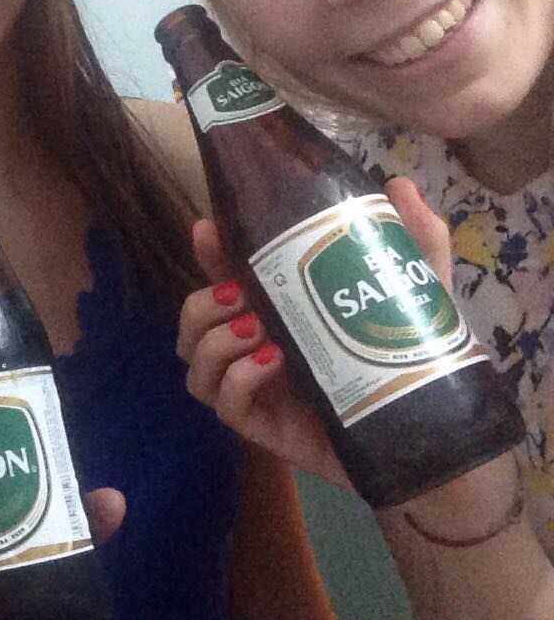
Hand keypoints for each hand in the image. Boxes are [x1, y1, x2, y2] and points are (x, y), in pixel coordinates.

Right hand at [177, 177, 449, 488]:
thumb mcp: (412, 289)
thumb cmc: (409, 358)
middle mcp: (252, 349)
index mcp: (273, 312)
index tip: (208, 229)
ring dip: (215, 340)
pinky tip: (272, 362)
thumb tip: (397, 184)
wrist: (427, 435)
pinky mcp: (262, 428)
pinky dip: (238, 378)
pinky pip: (224, 402)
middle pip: (192, 323)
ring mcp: (253, 391)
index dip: (208, 253)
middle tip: (243, 296)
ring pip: (194, 363)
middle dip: (203, 303)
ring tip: (258, 329)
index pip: (221, 278)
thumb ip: (412, 238)